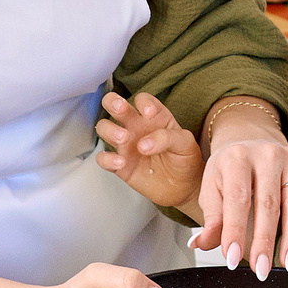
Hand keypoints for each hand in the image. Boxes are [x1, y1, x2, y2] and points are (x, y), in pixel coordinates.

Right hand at [94, 93, 203, 210]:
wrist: (184, 187)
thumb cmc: (185, 159)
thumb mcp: (185, 143)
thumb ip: (167, 138)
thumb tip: (143, 144)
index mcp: (154, 116)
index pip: (142, 99)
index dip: (143, 102)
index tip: (150, 114)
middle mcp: (136, 126)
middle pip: (114, 104)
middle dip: (113, 102)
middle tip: (121, 109)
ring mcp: (126, 145)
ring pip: (104, 128)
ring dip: (110, 130)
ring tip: (124, 139)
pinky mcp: (120, 165)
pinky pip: (103, 158)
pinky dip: (107, 158)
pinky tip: (121, 162)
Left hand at [191, 110, 287, 279]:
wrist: (253, 144)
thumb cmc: (231, 171)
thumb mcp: (212, 189)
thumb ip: (211, 218)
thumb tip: (201, 243)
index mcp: (237, 159)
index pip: (237, 199)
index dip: (235, 231)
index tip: (233, 258)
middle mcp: (267, 155)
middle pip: (269, 203)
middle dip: (265, 241)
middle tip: (261, 269)